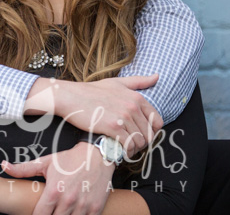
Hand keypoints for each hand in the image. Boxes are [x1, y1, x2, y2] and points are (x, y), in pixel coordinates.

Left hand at [3, 141, 114, 214]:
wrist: (97, 154)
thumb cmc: (70, 159)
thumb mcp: (45, 162)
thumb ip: (23, 169)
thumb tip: (4, 166)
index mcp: (54, 191)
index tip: (37, 213)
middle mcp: (68, 201)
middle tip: (50, 210)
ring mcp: (83, 206)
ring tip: (61, 211)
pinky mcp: (96, 208)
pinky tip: (73, 213)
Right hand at [28, 75, 162, 153]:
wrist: (72, 97)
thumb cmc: (93, 91)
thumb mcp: (118, 82)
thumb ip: (139, 81)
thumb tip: (157, 76)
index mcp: (137, 97)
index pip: (157, 121)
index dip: (152, 132)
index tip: (142, 135)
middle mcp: (132, 107)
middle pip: (149, 134)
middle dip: (143, 142)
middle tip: (132, 144)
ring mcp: (123, 117)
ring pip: (140, 142)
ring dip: (134, 149)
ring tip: (125, 148)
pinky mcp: (112, 127)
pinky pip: (128, 145)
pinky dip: (126, 151)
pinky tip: (119, 150)